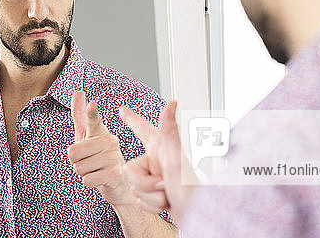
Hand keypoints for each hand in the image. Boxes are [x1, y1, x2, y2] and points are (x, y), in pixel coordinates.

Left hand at [68, 91, 131, 205]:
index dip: (91, 114)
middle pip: (73, 152)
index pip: (93, 121)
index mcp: (101, 132)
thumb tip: (78, 92)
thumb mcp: (87, 135)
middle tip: (87, 160)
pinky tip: (100, 178)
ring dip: (83, 172)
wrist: (119, 181)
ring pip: (80, 168)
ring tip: (95, 170)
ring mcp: (115, 158)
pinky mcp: (116, 174)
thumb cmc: (99, 155)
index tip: (92, 106)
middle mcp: (110, 142)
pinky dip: (89, 182)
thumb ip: (81, 115)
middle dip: (75, 161)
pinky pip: (88, 180)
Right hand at [119, 101, 196, 222]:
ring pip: (135, 188)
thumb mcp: (176, 158)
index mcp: (160, 147)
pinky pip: (140, 201)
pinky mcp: (157, 194)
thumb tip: (172, 102)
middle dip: (145, 185)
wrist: (196, 216)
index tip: (123, 110)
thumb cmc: (190, 190)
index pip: (142, 128)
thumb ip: (169, 131)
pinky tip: (166, 204)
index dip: (132, 119)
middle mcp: (158, 160)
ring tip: (168, 196)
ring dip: (151, 198)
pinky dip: (152, 207)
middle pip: (130, 170)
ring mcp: (157, 177)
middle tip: (164, 186)